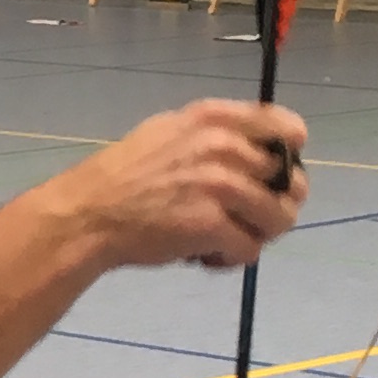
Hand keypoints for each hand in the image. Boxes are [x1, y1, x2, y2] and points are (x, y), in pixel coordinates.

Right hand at [54, 98, 308, 274]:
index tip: (274, 176)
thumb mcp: (169, 132)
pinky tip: (205, 255)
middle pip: (291, 182)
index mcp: (215, 118)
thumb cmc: (124, 176)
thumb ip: (215, 133)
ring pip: (279, 218)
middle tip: (246, 218)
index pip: (289, 129)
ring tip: (225, 240)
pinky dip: (231, 259)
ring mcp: (220, 186)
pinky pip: (250, 249)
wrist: (87, 215)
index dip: (291, 157)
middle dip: (273, 205)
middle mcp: (224, 146)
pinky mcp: (213, 225)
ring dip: (256, 235)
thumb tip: (262, 150)